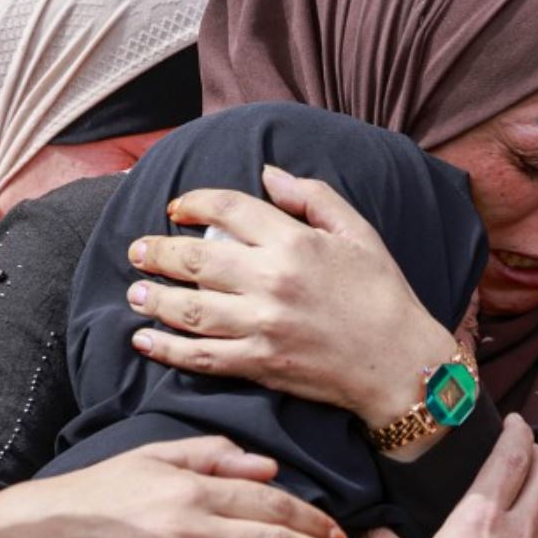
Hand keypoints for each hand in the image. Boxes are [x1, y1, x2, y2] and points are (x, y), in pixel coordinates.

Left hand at [124, 166, 456, 432]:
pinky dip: (166, 349)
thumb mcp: (359, 235)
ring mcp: (262, 325)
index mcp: (296, 243)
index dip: (194, 202)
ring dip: (152, 298)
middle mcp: (272, 281)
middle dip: (156, 252)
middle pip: (194, 259)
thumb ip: (313, 198)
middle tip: (138, 251)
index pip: (227, 209)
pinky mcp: (260, 364)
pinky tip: (145, 340)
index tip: (178, 208)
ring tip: (136, 292)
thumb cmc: (384, 296)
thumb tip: (268, 173)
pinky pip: (200, 356)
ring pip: (188, 308)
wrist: (401, 364)